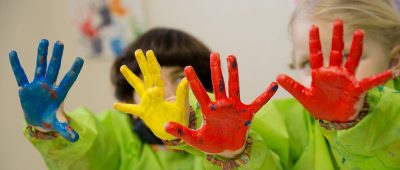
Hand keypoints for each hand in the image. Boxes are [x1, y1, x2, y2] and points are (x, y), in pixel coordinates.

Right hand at [9, 39, 83, 141]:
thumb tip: (75, 139)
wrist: (38, 119)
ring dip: (41, 54)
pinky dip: (16, 65)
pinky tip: (13, 53)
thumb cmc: (50, 119)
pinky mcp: (26, 87)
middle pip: (54, 68)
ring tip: (44, 41)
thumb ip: (67, 130)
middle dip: (56, 56)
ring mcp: (37, 85)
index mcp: (59, 93)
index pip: (68, 80)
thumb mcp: (59, 125)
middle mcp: (49, 86)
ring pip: (40, 66)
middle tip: (60, 42)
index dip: (74, 71)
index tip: (80, 59)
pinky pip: (20, 74)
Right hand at [113, 49, 188, 139]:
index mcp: (162, 91)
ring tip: (123, 67)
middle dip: (142, 64)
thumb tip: (186, 79)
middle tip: (137, 51)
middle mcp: (153, 94)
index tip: (149, 52)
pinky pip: (132, 109)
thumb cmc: (179, 117)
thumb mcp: (181, 104)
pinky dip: (124, 107)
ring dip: (130, 77)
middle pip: (146, 76)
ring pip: (137, 87)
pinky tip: (114, 105)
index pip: (156, 74)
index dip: (152, 63)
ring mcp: (146, 103)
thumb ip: (182, 92)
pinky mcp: (143, 113)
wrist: (174, 131)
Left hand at [165, 52, 277, 154]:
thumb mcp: (195, 139)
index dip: (193, 81)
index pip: (199, 92)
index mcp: (208, 109)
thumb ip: (182, 132)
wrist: (227, 150)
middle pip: (218, 83)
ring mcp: (235, 108)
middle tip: (214, 53)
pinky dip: (266, 95)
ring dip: (233, 73)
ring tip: (232, 57)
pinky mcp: (246, 114)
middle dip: (215, 69)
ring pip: (234, 87)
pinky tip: (274, 85)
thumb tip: (165, 126)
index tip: (187, 67)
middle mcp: (222, 105)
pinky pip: (258, 103)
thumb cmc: (212, 143)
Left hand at [277, 20, 392, 121]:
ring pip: (351, 59)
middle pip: (336, 51)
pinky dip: (379, 78)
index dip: (315, 42)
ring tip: (359, 33)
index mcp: (320, 73)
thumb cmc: (319, 105)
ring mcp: (346, 79)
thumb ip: (292, 86)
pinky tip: (390, 73)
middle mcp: (334, 72)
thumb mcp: (303, 96)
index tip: (313, 27)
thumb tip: (277, 76)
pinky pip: (368, 82)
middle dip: (337, 38)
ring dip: (356, 47)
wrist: (331, 119)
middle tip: (338, 22)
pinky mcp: (355, 88)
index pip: (317, 54)